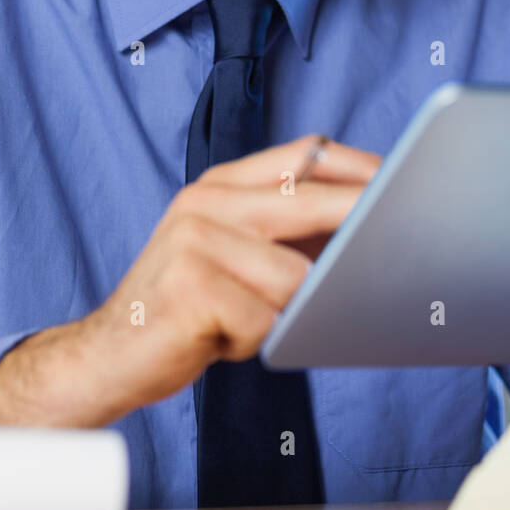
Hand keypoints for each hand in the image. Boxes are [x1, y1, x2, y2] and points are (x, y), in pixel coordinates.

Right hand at [0, 134, 378, 426]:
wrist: (106, 355)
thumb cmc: (184, 308)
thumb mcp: (229, 253)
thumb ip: (285, 231)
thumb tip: (368, 226)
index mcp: (218, 184)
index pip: (304, 155)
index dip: (360, 167)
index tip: (403, 182)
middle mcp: (203, 201)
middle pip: (310, 199)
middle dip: (362, 222)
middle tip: (401, 239)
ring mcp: (193, 241)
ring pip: (294, 277)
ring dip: (285, 312)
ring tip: (242, 321)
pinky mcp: (190, 288)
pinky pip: (263, 320)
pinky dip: (253, 341)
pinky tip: (218, 340)